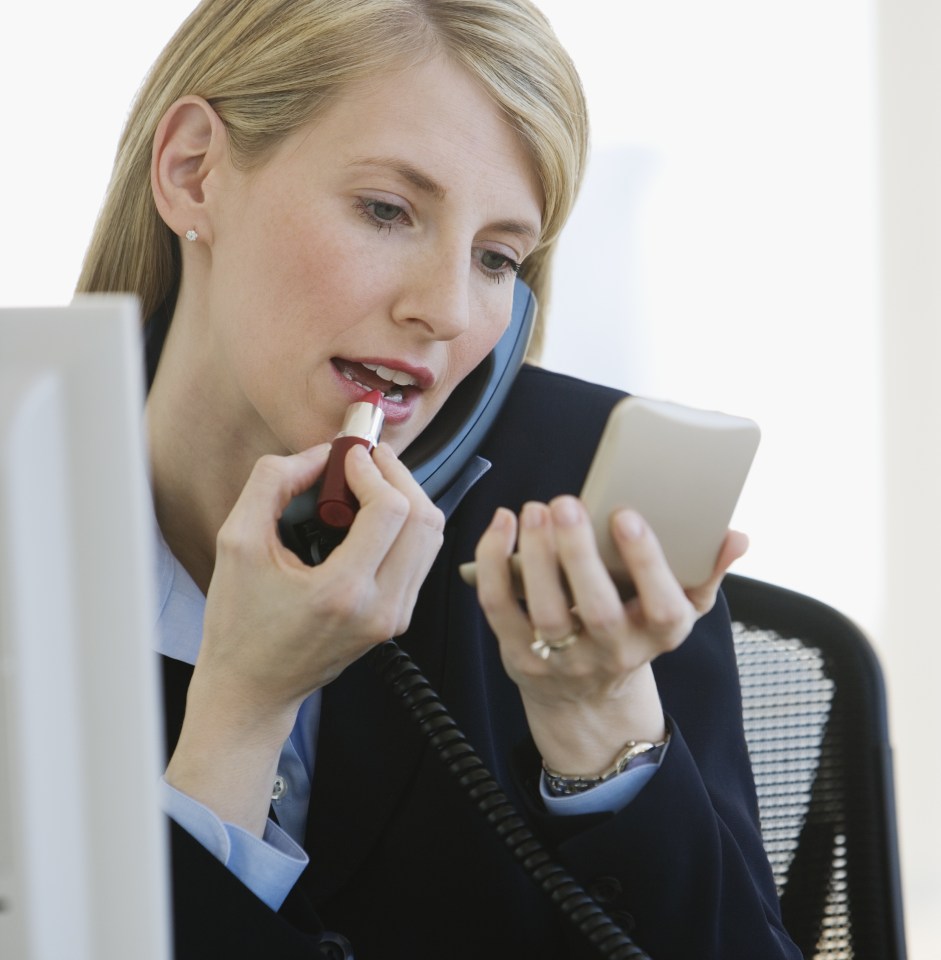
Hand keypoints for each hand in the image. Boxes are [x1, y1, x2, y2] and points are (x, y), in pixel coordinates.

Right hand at [165, 440, 443, 831]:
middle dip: (397, 476)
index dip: (373, 470)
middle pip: (424, 519)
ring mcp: (395, 617)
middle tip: (365, 460)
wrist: (253, 688)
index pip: (391, 510)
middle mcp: (380, 608)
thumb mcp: (236, 543)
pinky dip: (404, 525)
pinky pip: (421, 557)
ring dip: (404, 498)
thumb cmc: (239, 625)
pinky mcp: (397, 618)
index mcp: (342, 592)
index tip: (348, 457)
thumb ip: (271, 484)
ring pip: (431, 537)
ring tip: (366, 484)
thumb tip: (318, 454)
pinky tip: (370, 515)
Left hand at [472, 495, 746, 775]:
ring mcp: (562, 658)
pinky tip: (502, 524)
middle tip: (566, 503)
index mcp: (659, 634)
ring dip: (536, 557)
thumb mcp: (676, 610)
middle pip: (597, 610)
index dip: (646, 562)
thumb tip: (737, 537)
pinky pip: (499, 608)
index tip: (626, 515)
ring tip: (534, 510)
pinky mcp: (519, 653)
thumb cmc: (633, 632)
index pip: (663, 607)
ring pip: (546, 612)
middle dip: (579, 553)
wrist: (586, 699)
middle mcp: (613, 652)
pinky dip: (494, 564)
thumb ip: (706, 571)